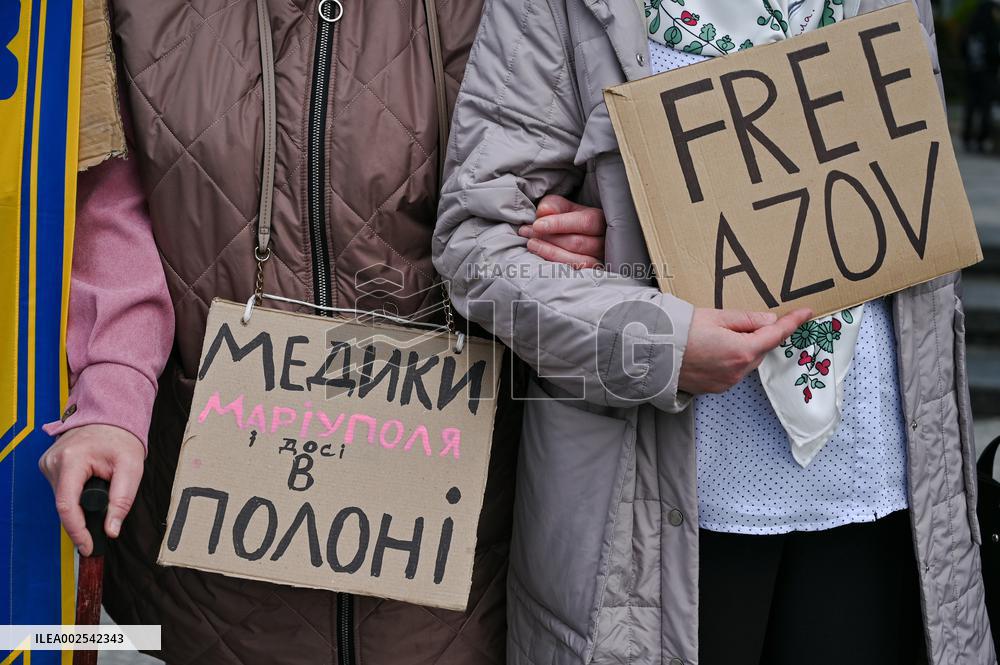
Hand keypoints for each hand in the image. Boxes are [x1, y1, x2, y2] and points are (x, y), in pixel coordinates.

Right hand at [38, 424, 144, 555]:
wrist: (110, 416)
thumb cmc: (121, 439)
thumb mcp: (131, 468)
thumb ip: (122, 500)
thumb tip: (111, 530)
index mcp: (71, 460)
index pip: (66, 505)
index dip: (77, 530)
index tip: (88, 547)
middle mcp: (53, 462)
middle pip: (65, 505)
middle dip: (85, 516)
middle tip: (106, 515)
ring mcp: (48, 463)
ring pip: (63, 500)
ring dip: (82, 503)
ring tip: (101, 488)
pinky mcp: (49, 466)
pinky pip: (62, 491)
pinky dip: (76, 495)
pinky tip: (90, 485)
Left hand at [519, 195, 605, 267]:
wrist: (572, 237)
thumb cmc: (566, 220)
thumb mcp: (561, 207)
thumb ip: (553, 205)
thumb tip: (544, 211)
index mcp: (600, 220)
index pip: (585, 222)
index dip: (560, 224)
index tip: (537, 225)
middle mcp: (603, 242)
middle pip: (577, 242)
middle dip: (549, 238)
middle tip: (527, 232)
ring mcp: (598, 260)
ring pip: (576, 260)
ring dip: (549, 252)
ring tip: (531, 244)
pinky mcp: (589, 274)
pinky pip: (573, 273)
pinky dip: (554, 265)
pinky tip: (540, 258)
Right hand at [678, 307, 813, 393]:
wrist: (653, 354)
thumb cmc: (680, 331)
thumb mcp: (716, 316)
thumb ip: (746, 319)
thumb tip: (769, 320)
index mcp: (743, 350)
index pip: (775, 334)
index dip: (792, 322)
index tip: (806, 313)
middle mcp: (738, 371)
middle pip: (760, 350)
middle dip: (757, 336)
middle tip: (737, 323)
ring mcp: (727, 382)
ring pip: (747, 362)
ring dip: (743, 349)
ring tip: (718, 336)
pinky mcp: (715, 388)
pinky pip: (733, 372)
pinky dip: (731, 360)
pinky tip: (713, 351)